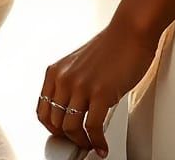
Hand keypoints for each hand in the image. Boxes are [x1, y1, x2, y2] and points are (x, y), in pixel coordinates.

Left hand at [37, 18, 158, 156]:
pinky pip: (92, 128)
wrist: (131, 31)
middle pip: (55, 122)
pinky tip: (103, 144)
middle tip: (79, 141)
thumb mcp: (79, 64)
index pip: (43, 111)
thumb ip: (72, 84)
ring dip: (81, 142)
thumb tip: (73, 110)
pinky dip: (97, 142)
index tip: (62, 134)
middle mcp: (65, 78)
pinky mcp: (100, 93)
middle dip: (67, 137)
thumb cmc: (112, 45)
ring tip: (91, 144)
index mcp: (56, 71)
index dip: (52, 128)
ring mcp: (81, 86)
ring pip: (70, 128)